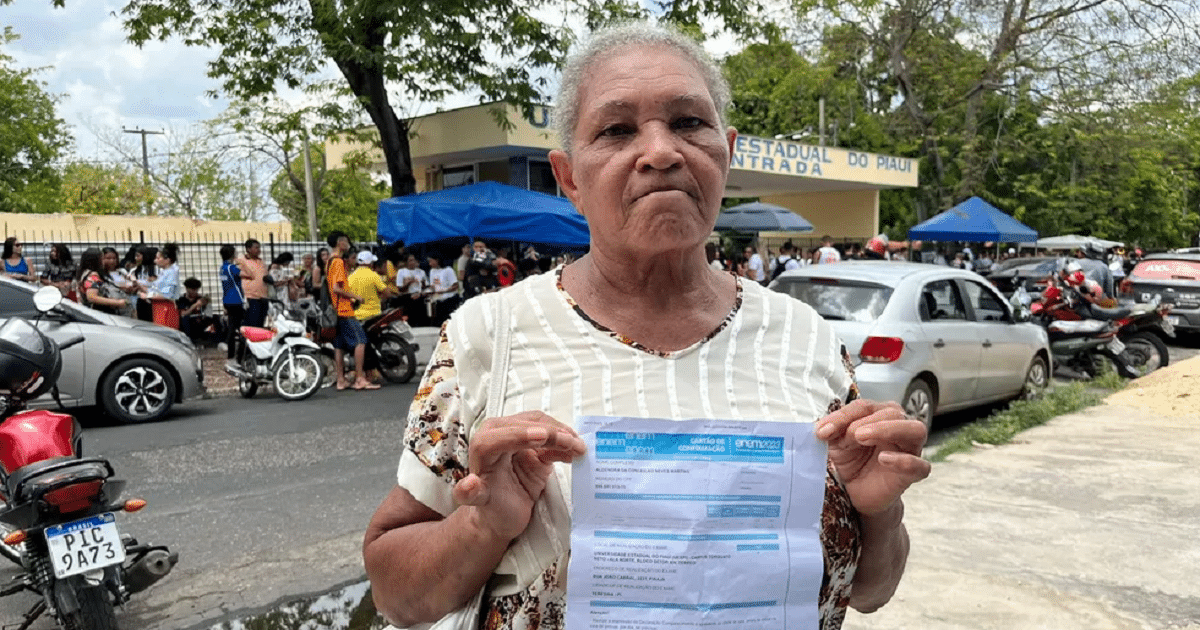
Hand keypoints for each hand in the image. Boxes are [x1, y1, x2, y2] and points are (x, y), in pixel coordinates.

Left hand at [453, 411, 585, 542]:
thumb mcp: (479, 502)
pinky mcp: (536, 447)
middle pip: (527, 425)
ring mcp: (520, 438)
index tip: (541, 437)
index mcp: (483, 445)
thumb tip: (468, 485)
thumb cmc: (490, 506)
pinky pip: (553, 440)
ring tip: (579, 447)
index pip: (502, 434)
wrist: (502, 513)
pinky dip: (565, 443)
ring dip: (562, 435)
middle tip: (571, 442)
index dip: (522, 434)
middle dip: (551, 432)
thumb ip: (471, 494)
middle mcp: (500, 434)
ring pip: (543, 426)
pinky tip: (576, 452)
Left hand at [816, 399, 929, 515]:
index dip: (844, 415)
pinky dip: (904, 460)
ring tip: (862, 437)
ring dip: (888, 429)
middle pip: (893, 412)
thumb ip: (831, 432)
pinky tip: (884, 459)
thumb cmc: (851, 462)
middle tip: (848, 435)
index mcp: (879, 416)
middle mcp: (899, 428)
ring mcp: (910, 450)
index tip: (822, 431)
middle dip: (866, 421)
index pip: (866, 406)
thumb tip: (822, 428)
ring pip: (915, 429)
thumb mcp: (836, 444)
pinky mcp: (913, 474)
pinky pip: (921, 465)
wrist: (856, 494)